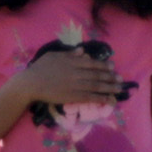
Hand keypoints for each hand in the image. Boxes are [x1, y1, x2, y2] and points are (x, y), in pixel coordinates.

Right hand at [6, 52, 121, 109]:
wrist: (31, 83)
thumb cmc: (40, 68)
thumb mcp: (54, 55)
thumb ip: (69, 54)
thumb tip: (82, 51)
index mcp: (73, 62)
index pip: (92, 64)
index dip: (103, 65)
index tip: (112, 66)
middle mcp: (77, 73)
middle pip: (97, 75)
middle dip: (110, 77)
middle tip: (120, 78)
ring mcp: (76, 85)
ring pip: (96, 86)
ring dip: (109, 87)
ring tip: (119, 88)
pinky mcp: (73, 96)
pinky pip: (90, 97)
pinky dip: (101, 98)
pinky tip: (109, 99)